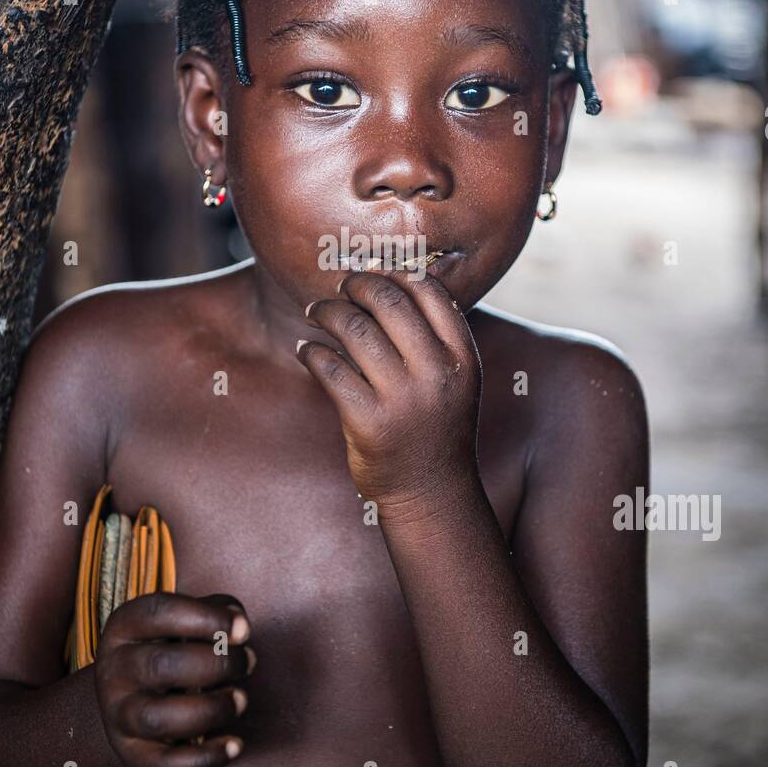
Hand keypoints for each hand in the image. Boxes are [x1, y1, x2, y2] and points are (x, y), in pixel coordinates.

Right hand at [94, 592, 255, 766]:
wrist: (133, 696)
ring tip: (240, 700)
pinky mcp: (134, 754)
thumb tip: (239, 624)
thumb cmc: (173, 646)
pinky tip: (235, 745)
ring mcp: (120, 715)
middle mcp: (115, 670)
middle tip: (247, 664)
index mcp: (125, 626)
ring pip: (158, 718)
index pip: (159, 613)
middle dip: (217, 664)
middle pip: (161, 665)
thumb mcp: (184, 621)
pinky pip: (164, 765)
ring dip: (211, 709)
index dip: (207, 618)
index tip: (245, 630)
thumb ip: (215, 611)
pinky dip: (204, 759)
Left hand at [297, 267, 481, 509]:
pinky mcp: (368, 421)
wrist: (430, 493)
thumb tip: (387, 279)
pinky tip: (306, 350)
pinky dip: (310, 351)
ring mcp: (403, 399)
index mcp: (462, 357)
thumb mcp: (454, 380)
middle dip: (355, 285)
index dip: (393, 273)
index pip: (427, 291)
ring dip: (326, 312)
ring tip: (315, 313)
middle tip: (338, 288)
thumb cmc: (435, 427)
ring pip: (353, 329)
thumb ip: (433, 336)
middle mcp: (437, 373)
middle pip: (387, 301)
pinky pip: (328, 367)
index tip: (371, 274)